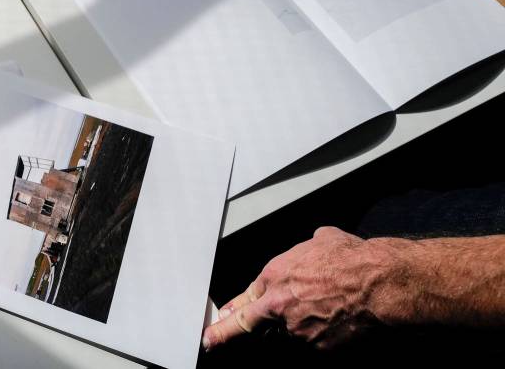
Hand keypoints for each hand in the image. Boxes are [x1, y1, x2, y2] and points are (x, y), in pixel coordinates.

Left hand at [202, 226, 397, 350]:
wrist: (376, 283)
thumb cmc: (351, 258)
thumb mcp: (319, 241)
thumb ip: (304, 253)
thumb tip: (311, 249)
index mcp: (274, 275)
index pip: (244, 298)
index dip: (230, 310)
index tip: (217, 319)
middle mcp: (279, 304)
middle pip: (252, 322)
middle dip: (228, 332)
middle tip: (211, 340)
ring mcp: (296, 328)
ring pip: (287, 332)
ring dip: (296, 325)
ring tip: (320, 310)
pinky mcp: (317, 347)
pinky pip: (313, 341)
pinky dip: (322, 334)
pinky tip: (337, 320)